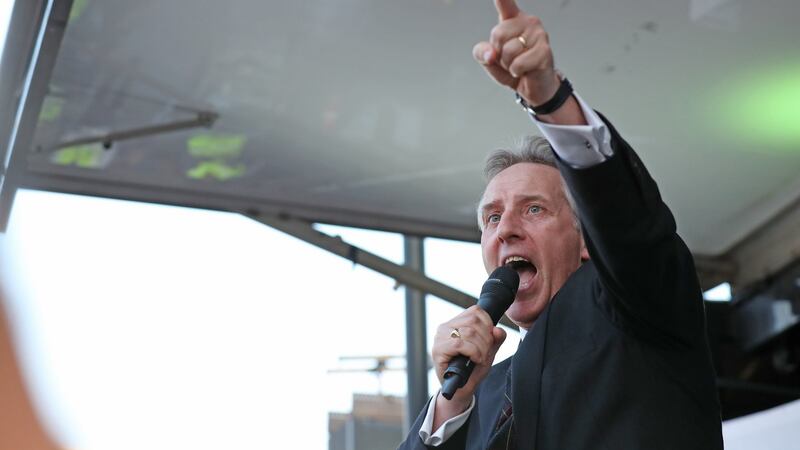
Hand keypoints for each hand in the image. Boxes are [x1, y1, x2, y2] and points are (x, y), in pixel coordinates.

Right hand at [431, 305, 506, 427]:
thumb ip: (495, 340)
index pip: (475, 311)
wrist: (460, 390)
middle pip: (474, 321)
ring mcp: (439, 338)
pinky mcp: (437, 350)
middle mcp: (445, 327)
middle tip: (486, 353)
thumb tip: (498, 330)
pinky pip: (459, 344)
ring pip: (468, 332)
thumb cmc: (471, 369)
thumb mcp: (488, 352)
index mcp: (456, 323)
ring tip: (480, 358)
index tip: (490, 339)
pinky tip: (475, 359)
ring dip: (481, 347)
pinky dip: (473, 352)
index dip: (488, 324)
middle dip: (486, 338)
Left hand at [473, 0, 580, 121]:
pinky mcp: (544, 51)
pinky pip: (518, 64)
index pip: (505, 1)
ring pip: (508, 51)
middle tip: (510, 59)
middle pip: (497, 34)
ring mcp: (538, 35)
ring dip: (508, 65)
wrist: (534, 87)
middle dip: (498, 53)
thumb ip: (481, 52)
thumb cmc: (513, 68)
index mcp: (512, 19)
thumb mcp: (490, 60)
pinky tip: (525, 71)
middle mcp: (527, 22)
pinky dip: (516, 72)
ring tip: (518, 65)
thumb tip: (489, 54)